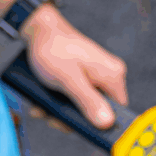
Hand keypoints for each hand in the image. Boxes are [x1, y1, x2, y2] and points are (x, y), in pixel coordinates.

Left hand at [22, 4, 127, 129]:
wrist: (38, 27)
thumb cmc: (52, 49)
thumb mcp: (68, 79)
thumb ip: (87, 101)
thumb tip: (107, 123)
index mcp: (112, 76)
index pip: (117, 112)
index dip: (99, 125)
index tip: (76, 128)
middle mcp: (109, 76)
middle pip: (98, 112)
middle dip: (71, 118)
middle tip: (50, 117)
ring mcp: (97, 76)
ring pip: (83, 106)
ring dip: (61, 111)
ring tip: (42, 108)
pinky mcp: (85, 76)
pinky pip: (76, 97)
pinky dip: (59, 102)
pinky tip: (43, 101)